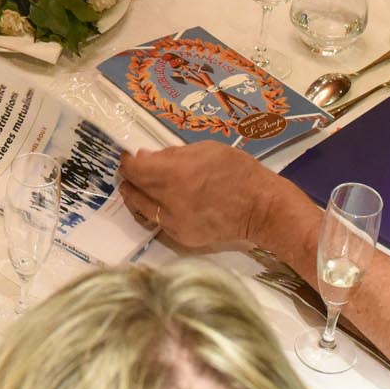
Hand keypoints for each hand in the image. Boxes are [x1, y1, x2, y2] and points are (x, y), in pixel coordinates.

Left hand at [116, 142, 292, 255]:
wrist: (262, 208)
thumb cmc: (238, 171)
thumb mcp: (206, 150)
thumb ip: (172, 154)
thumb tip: (146, 158)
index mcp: (175, 174)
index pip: (135, 169)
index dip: (127, 162)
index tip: (128, 157)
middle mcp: (169, 201)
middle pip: (134, 190)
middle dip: (129, 178)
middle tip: (130, 171)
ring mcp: (175, 224)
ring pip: (142, 210)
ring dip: (136, 197)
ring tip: (138, 188)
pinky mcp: (182, 238)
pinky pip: (159, 222)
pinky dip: (155, 211)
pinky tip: (161, 202)